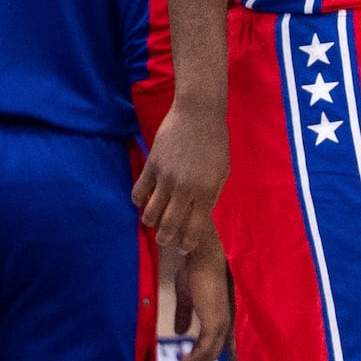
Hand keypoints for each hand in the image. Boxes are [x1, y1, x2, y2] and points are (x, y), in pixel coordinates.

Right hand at [132, 97, 229, 253]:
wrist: (199, 113)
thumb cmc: (215, 142)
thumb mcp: (222, 172)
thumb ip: (212, 195)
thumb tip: (200, 214)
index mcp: (206, 192)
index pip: (194, 229)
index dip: (187, 243)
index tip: (183, 247)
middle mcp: (185, 189)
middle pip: (169, 226)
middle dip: (166, 240)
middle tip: (165, 241)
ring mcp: (166, 177)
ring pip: (150, 213)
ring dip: (150, 223)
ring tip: (153, 222)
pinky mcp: (152, 165)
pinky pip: (139, 193)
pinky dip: (139, 202)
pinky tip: (144, 201)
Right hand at [174, 231, 231, 360]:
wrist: (199, 258)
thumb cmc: (193, 273)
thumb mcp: (184, 298)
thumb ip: (184, 315)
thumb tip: (179, 331)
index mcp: (216, 318)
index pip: (211, 345)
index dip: (200, 360)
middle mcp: (222, 323)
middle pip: (212, 354)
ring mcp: (220, 323)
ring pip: (210, 354)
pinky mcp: (214, 321)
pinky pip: (206, 346)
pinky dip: (196, 357)